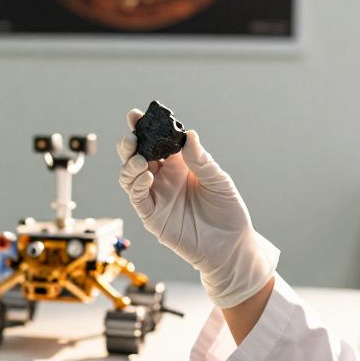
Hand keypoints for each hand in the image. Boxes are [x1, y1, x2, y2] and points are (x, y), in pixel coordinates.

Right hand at [117, 108, 278, 307]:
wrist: (230, 246)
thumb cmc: (227, 212)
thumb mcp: (219, 181)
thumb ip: (201, 161)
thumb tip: (189, 135)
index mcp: (179, 164)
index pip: (157, 141)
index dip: (146, 128)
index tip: (136, 115)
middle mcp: (164, 177)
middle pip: (137, 155)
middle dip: (130, 142)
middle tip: (131, 135)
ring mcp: (156, 195)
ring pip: (130, 174)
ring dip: (129, 162)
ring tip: (139, 157)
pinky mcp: (152, 215)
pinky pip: (136, 196)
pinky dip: (136, 183)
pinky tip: (146, 175)